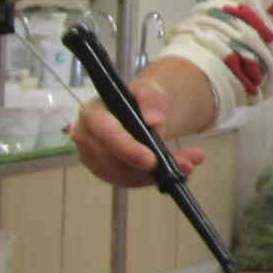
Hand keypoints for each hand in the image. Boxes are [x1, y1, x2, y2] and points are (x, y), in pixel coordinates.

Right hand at [73, 79, 205, 187]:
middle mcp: (85, 136)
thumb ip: (151, 99)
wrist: (142, 111)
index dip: (127, 148)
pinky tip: (172, 171)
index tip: (152, 160)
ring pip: (121, 175)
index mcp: (92, 113)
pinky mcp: (104, 171)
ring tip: (186, 165)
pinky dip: (151, 178)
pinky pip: (127, 181)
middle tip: (184, 165)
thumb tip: (154, 121)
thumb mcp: (150, 91)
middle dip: (146, 167)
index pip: (105, 133)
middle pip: (112, 160)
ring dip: (154, 175)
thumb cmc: (141, 100)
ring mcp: (92, 157)